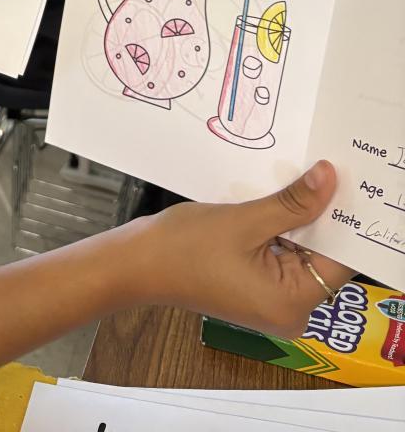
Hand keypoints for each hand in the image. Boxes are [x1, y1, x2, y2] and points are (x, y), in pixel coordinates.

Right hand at [119, 161, 352, 338]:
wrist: (139, 264)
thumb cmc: (187, 246)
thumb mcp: (245, 220)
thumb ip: (293, 202)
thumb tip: (331, 176)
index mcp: (292, 303)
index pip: (339, 259)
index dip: (342, 219)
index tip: (344, 179)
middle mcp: (291, 312)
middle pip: (323, 257)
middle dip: (320, 216)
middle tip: (324, 169)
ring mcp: (273, 304)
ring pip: (302, 254)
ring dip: (299, 220)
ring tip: (302, 178)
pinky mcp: (259, 292)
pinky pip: (283, 258)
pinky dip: (281, 231)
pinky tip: (277, 201)